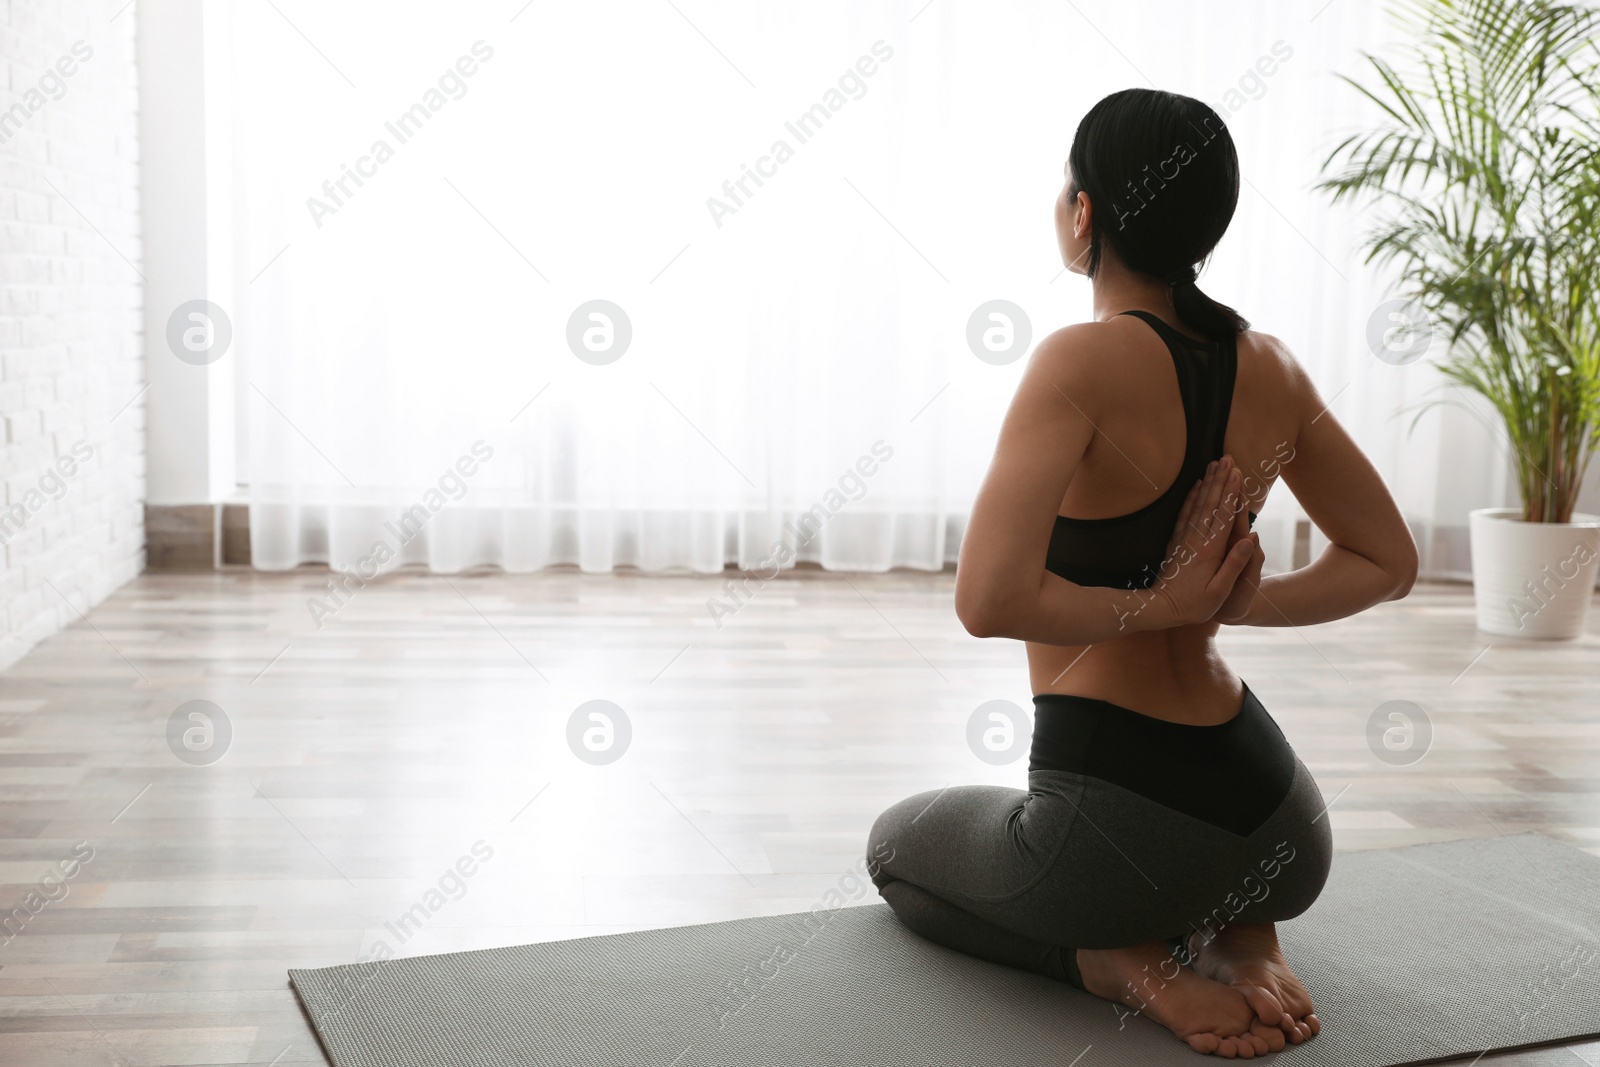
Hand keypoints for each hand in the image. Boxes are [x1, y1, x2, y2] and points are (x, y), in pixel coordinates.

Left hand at [1151, 456, 1257, 626]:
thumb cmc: (1193, 605)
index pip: (1224, 516)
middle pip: (1211, 504)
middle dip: (1220, 480)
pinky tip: (1196, 486)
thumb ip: (1234, 565)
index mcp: (1210, 551)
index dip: (1232, 493)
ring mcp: (1184, 539)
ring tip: (1214, 464)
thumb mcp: (1219, 592)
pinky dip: (1191, 498)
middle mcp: (1196, 540)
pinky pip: (1184, 514)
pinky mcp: (1176, 542)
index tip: (1238, 473)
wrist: (1159, 609)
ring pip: (1198, 505)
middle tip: (1227, 458)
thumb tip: (1250, 540)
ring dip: (1207, 483)